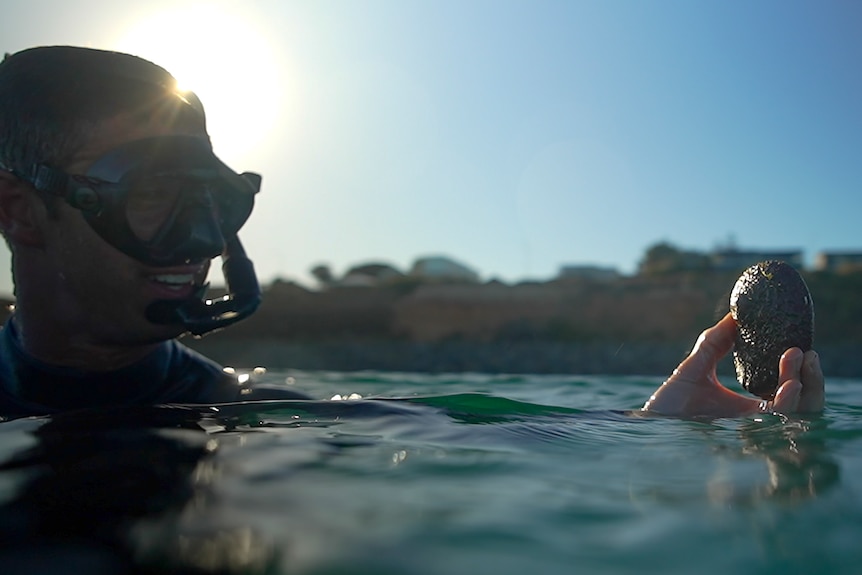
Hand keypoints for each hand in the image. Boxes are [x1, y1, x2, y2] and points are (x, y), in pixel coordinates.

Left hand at [641, 313, 823, 417]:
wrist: (648, 426)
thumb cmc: (669, 405)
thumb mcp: (695, 369)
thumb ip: (716, 343)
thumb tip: (735, 314)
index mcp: (752, 409)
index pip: (788, 393)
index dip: (800, 373)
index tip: (799, 346)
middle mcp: (758, 423)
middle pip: (804, 406)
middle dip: (813, 379)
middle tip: (807, 351)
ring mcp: (755, 433)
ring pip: (800, 415)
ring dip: (806, 386)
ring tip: (799, 356)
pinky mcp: (746, 439)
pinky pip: (779, 424)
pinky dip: (789, 402)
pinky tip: (789, 383)